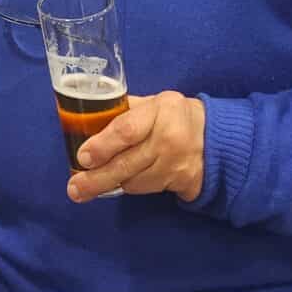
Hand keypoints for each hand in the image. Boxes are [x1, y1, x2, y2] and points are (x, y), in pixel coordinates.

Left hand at [69, 91, 205, 202]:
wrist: (217, 139)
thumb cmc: (174, 116)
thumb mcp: (153, 103)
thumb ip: (123, 110)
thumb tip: (85, 120)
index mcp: (160, 110)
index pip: (126, 131)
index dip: (102, 146)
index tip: (82, 158)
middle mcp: (170, 138)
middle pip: (126, 163)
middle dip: (96, 179)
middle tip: (74, 189)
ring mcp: (177, 164)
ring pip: (134, 180)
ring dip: (110, 183)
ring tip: (87, 187)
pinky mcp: (181, 183)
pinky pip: (146, 189)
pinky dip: (129, 186)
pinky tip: (118, 182)